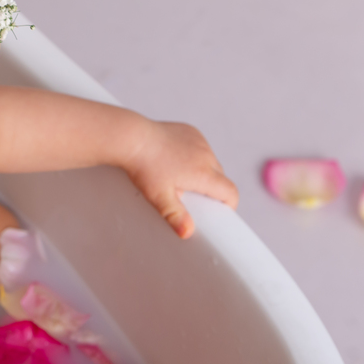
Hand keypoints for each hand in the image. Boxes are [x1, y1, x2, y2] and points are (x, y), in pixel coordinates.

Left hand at [123, 120, 237, 238]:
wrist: (132, 138)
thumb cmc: (144, 167)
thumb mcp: (159, 196)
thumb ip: (175, 215)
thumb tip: (187, 233)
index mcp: (204, 173)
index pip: (230, 191)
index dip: (229, 204)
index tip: (219, 211)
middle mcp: (206, 155)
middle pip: (221, 177)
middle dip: (213, 189)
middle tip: (193, 198)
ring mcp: (199, 140)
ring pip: (211, 161)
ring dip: (204, 171)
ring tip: (182, 178)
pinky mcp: (190, 131)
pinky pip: (200, 147)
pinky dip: (195, 155)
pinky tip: (176, 159)